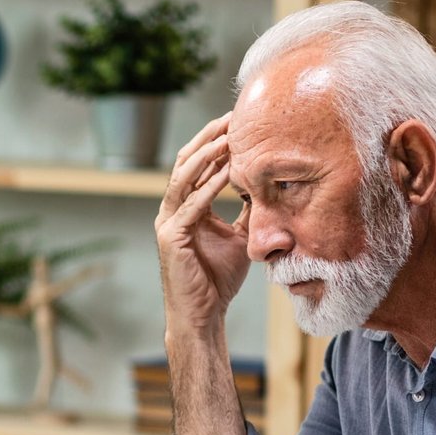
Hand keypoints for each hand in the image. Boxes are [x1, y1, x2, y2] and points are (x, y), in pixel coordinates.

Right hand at [156, 112, 251, 330]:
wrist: (202, 315)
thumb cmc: (217, 280)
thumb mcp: (239, 237)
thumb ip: (246, 211)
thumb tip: (267, 186)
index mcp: (185, 208)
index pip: (197, 165)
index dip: (215, 142)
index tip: (239, 123)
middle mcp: (171, 211)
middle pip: (185, 163)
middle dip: (208, 139)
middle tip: (232, 118)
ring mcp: (168, 224)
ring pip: (183, 179)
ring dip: (206, 156)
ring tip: (228, 138)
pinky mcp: (171, 239)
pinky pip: (190, 207)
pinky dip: (208, 188)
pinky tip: (228, 173)